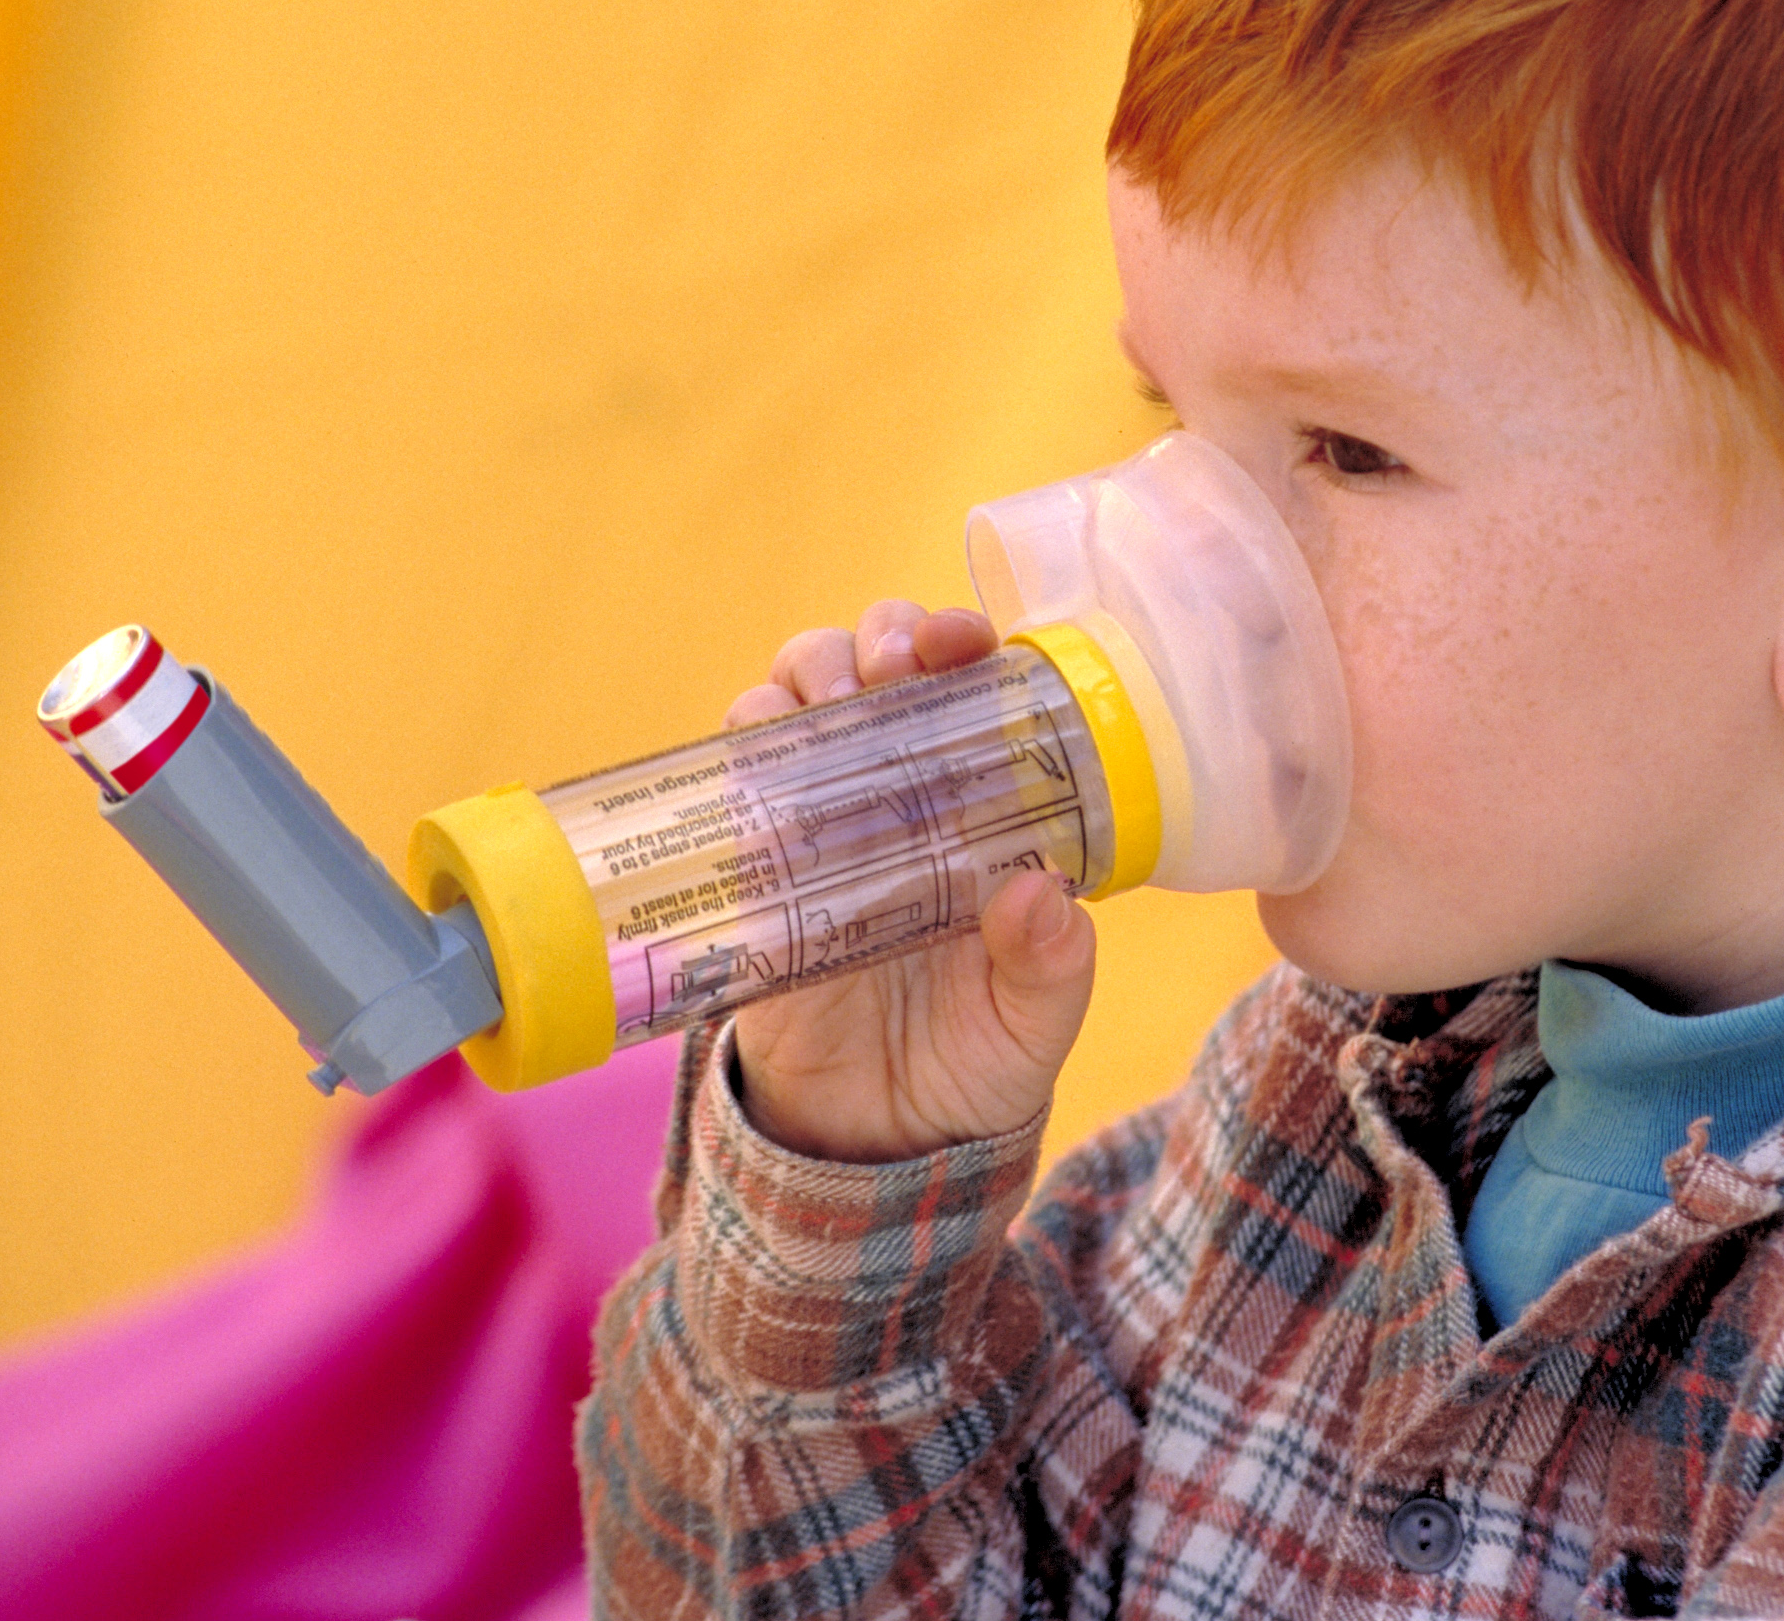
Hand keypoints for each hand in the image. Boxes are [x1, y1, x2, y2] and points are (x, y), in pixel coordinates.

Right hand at [721, 601, 1097, 1162]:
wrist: (873, 1145)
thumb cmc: (974, 1062)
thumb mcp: (1034, 1022)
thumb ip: (1049, 964)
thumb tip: (1039, 893)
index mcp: (978, 803)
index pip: (968, 686)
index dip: (960, 641)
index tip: (963, 644)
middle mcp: (896, 791)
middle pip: (872, 665)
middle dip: (879, 636)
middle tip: (895, 666)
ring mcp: (818, 821)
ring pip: (794, 699)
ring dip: (807, 674)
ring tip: (831, 701)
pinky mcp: (752, 867)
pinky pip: (734, 783)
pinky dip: (747, 750)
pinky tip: (770, 759)